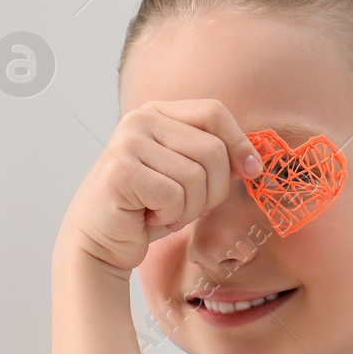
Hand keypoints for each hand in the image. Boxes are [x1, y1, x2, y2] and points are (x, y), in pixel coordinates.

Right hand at [59, 99, 263, 273]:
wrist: (100, 241)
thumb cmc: (147, 210)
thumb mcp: (185, 176)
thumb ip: (213, 159)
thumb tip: (252, 162)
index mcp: (158, 112)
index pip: (214, 112)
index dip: (239, 143)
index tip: (252, 171)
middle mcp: (141, 118)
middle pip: (212, 150)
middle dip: (214, 190)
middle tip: (189, 207)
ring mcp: (128, 141)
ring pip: (196, 177)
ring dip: (190, 208)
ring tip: (165, 212)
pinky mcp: (121, 171)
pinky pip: (174, 196)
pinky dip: (170, 217)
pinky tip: (148, 217)